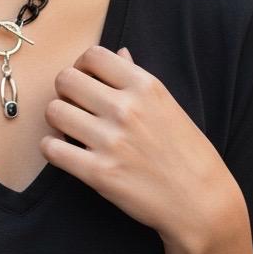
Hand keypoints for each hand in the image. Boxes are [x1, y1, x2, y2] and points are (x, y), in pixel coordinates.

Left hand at [40, 44, 242, 252]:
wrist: (201, 201)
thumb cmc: (187, 153)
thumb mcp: (168, 106)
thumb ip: (137, 78)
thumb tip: (120, 52)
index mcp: (145, 86)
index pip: (93, 55)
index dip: (81, 66)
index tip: (86, 81)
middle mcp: (126, 109)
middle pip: (66, 79)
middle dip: (65, 91)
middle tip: (74, 106)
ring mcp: (111, 141)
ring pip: (53, 112)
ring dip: (57, 120)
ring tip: (70, 130)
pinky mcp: (98, 173)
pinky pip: (51, 149)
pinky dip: (51, 148)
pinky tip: (65, 151)